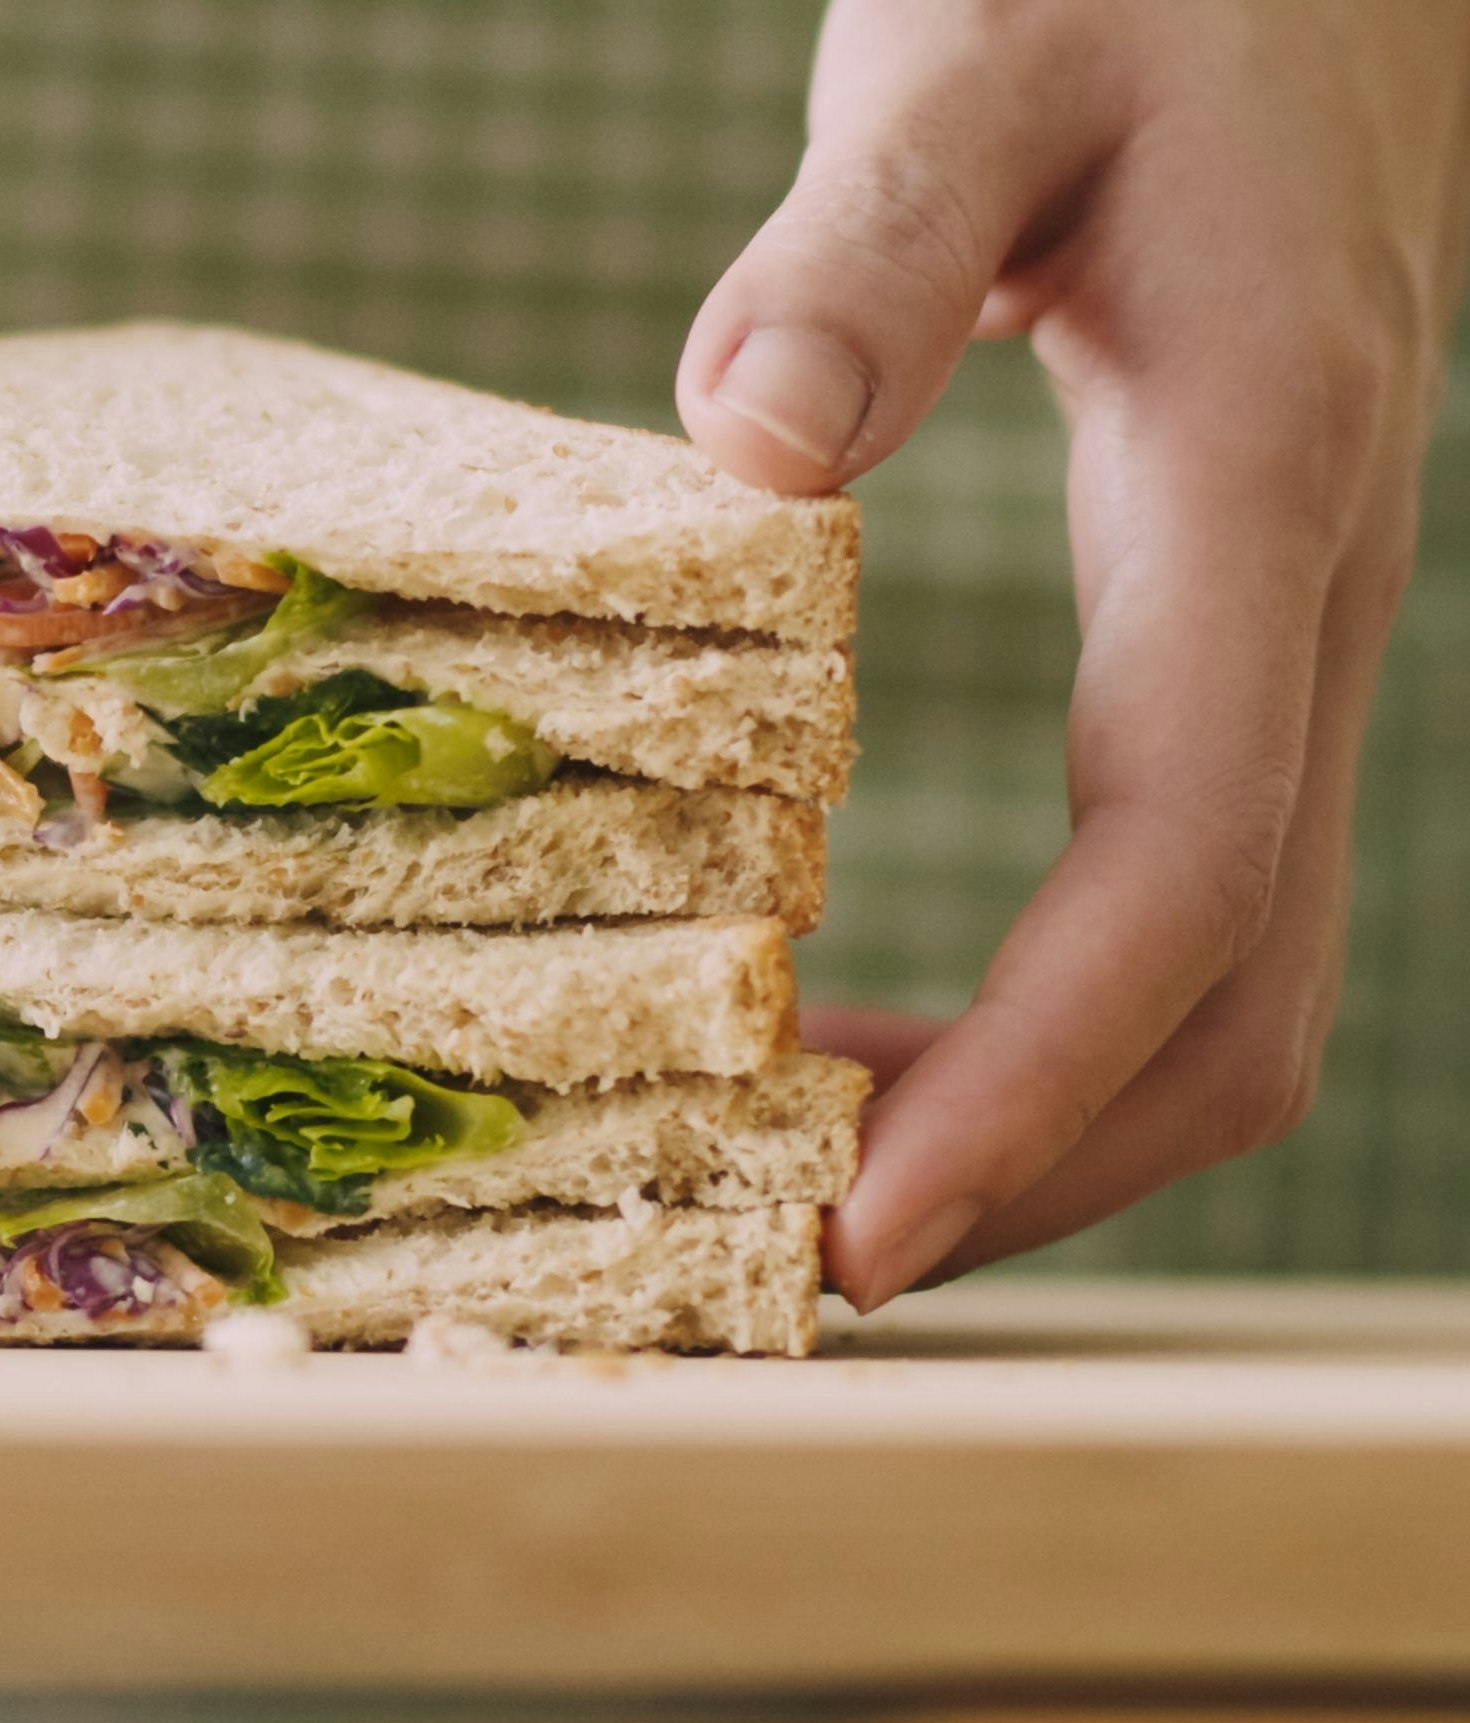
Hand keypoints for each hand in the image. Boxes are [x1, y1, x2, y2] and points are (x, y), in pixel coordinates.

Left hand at [677, 0, 1469, 1307]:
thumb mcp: (980, 53)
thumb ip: (873, 237)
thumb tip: (756, 448)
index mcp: (1255, 476)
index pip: (1183, 861)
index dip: (1033, 1075)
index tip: (861, 1225)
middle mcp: (1310, 589)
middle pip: (1239, 991)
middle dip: (1038, 1163)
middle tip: (797, 1258)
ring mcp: (1295, 618)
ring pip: (1236, 966)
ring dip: (1047, 1116)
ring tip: (813, 1180)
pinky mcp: (1243, 617)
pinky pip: (1191, 879)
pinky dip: (1054, 1012)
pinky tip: (882, 1023)